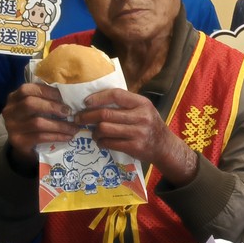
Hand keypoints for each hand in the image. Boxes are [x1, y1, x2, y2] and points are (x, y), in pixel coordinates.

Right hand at [1, 83, 78, 167]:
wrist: (24, 146)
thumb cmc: (34, 121)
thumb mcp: (37, 108)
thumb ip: (46, 99)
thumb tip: (70, 95)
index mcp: (14, 98)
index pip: (27, 89)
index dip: (47, 91)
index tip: (64, 96)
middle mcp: (9, 111)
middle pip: (30, 103)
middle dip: (52, 107)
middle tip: (69, 112)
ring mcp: (12, 127)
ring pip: (37, 123)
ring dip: (60, 125)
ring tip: (74, 127)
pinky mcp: (18, 141)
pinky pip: (40, 137)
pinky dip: (57, 136)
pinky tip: (68, 136)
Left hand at [75, 88, 195, 184]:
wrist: (165, 147)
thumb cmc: (150, 125)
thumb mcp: (144, 109)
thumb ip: (126, 104)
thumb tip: (96, 100)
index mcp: (142, 103)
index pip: (116, 95)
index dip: (98, 97)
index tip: (86, 102)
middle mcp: (142, 117)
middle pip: (105, 114)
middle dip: (87, 116)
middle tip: (79, 118)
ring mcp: (138, 133)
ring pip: (104, 129)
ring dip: (94, 131)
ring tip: (94, 132)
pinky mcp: (134, 147)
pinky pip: (109, 143)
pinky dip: (101, 142)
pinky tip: (102, 141)